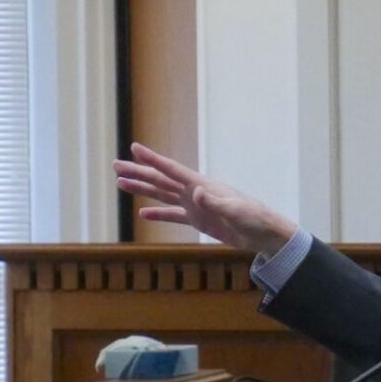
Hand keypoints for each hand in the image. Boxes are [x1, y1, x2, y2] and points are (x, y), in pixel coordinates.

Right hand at [114, 143, 298, 254]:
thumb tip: (194, 192)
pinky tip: (143, 213)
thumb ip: (214, 202)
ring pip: (162, 195)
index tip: (134, 148)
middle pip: (161, 180)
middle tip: (116, 165)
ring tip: (121, 184)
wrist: (264, 233)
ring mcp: (195, 205)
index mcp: (202, 185)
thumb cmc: (254, 218)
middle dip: (138, 172)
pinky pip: (173, 215)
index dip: (153, 159)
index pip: (172, 170)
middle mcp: (195, 191)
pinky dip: (158, 213)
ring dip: (143, 189)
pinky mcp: (199, 220)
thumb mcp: (236, 210)